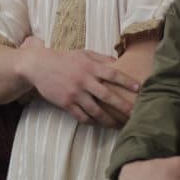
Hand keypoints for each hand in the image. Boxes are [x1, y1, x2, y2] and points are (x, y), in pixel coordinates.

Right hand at [19, 36, 140, 126]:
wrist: (39, 66)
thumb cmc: (64, 59)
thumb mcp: (83, 53)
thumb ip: (101, 58)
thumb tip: (119, 63)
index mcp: (90, 67)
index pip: (113, 74)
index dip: (127, 82)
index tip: (140, 89)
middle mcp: (83, 80)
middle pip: (107, 96)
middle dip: (123, 106)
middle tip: (135, 115)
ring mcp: (74, 93)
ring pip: (96, 111)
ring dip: (109, 120)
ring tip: (120, 126)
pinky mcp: (66, 103)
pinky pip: (82, 116)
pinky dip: (92, 122)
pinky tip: (100, 124)